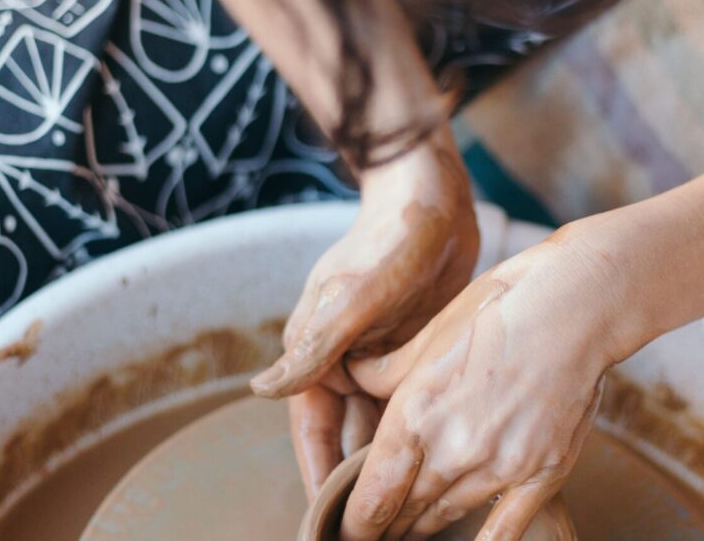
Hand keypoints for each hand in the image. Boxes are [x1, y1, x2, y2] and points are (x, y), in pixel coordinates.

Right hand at [254, 132, 479, 497]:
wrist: (430, 196)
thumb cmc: (388, 241)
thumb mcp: (353, 298)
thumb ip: (314, 347)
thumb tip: (262, 391)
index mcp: (316, 353)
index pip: (313, 433)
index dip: (319, 479)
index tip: (332, 528)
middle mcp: (344, 361)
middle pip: (348, 436)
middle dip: (360, 480)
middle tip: (384, 528)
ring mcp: (380, 355)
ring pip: (383, 422)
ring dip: (393, 458)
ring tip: (416, 508)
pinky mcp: (413, 346)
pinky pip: (411, 399)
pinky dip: (419, 427)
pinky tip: (441, 458)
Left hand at [339, 225, 641, 540]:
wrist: (576, 305)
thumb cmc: (500, 305)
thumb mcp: (431, 331)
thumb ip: (387, 369)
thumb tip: (355, 376)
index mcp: (415, 415)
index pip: (372, 494)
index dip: (355, 521)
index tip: (349, 527)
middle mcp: (452, 450)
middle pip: (406, 511)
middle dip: (386, 524)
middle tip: (377, 529)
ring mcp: (500, 466)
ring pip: (447, 515)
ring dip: (423, 527)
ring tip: (411, 531)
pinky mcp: (542, 472)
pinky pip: (506, 526)